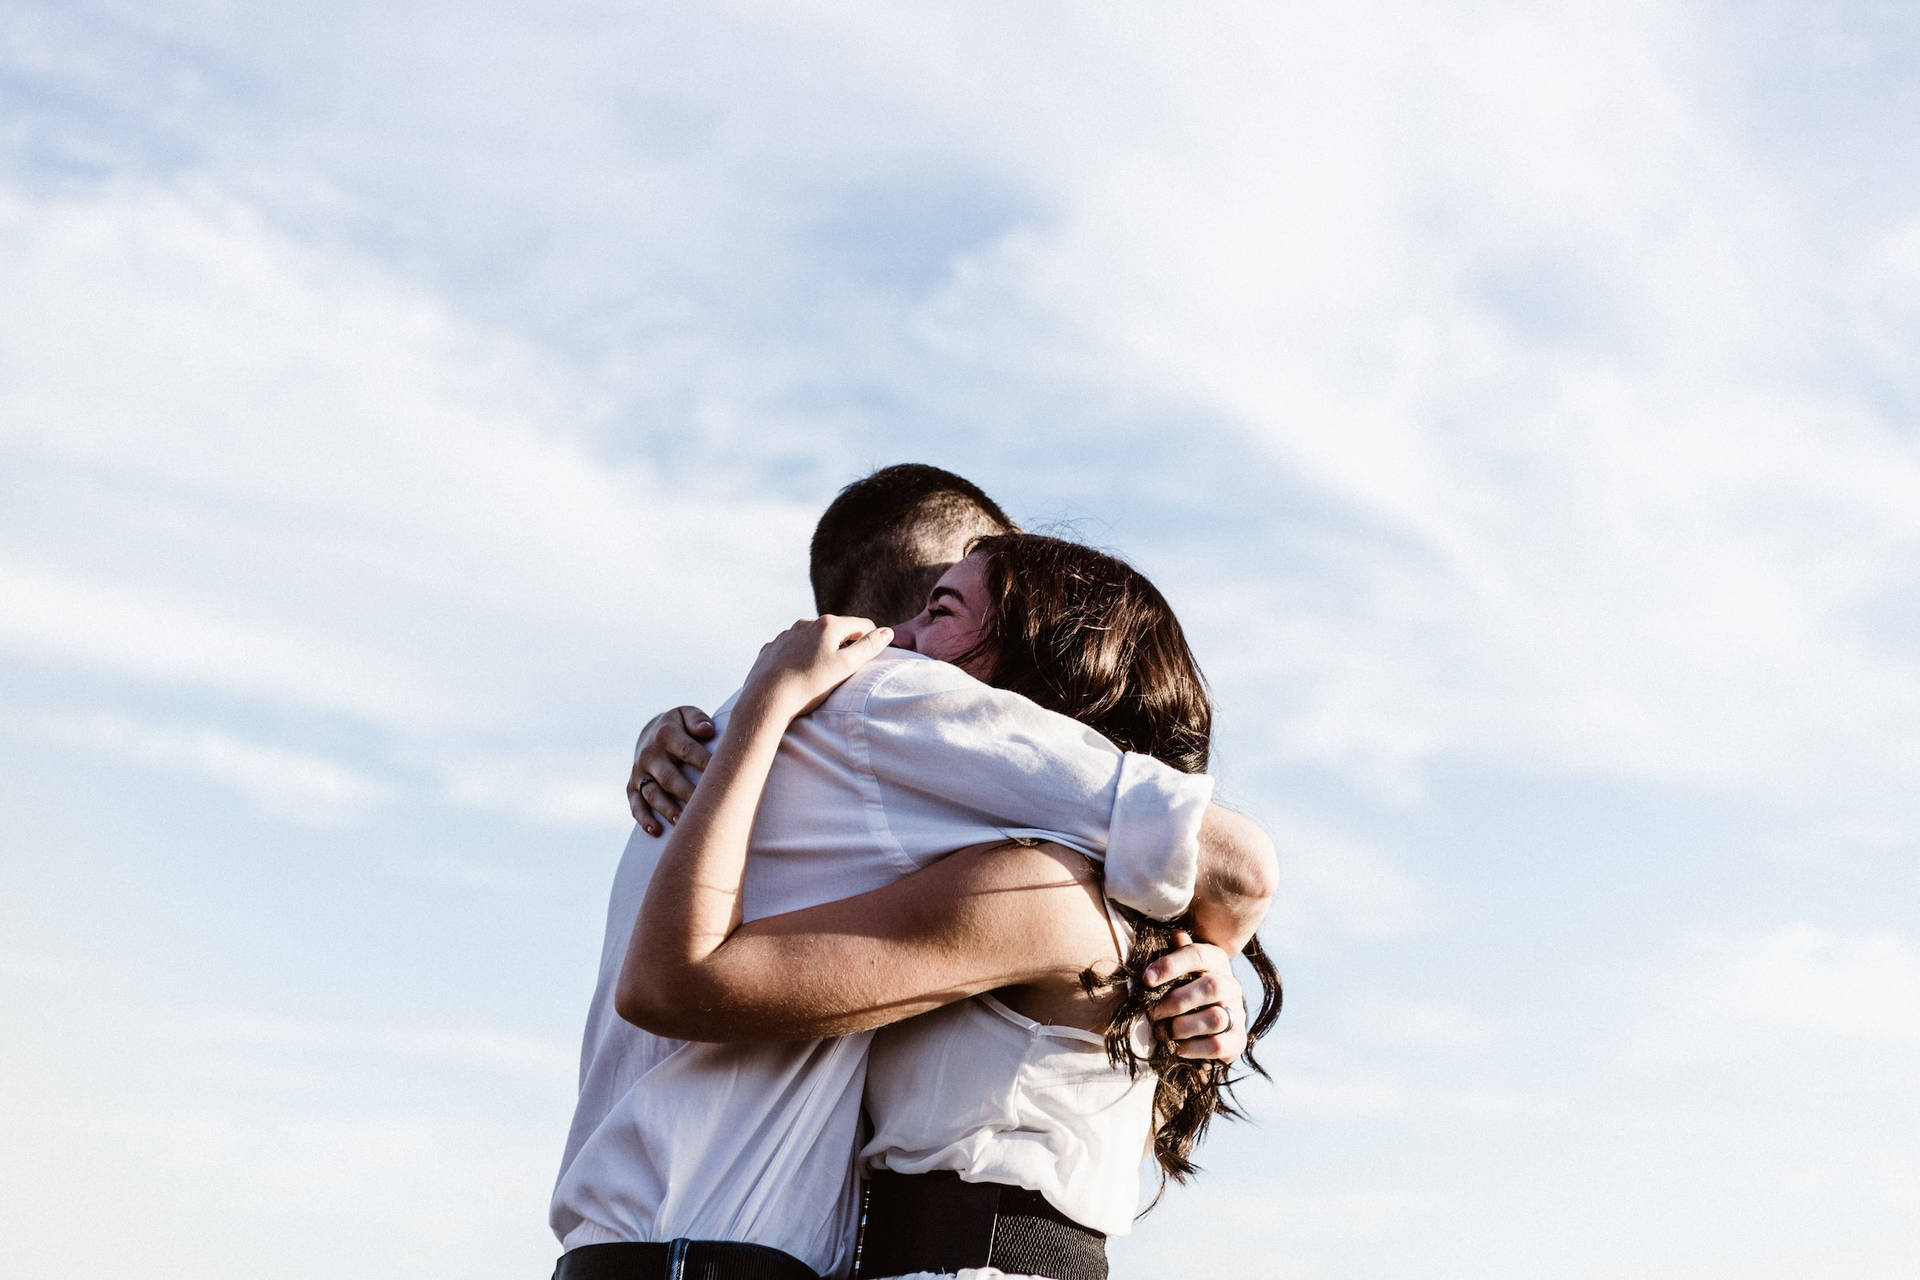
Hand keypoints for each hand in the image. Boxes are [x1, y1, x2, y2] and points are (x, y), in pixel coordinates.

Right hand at [628, 706, 714, 835]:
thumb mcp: (686, 714)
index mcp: (666, 734)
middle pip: (669, 777)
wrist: (650, 732)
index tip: (722, 777)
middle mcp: (649, 754)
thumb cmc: (680, 727)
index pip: (688, 750)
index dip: (705, 763)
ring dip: (667, 809)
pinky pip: (636, 805)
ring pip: (652, 794)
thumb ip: (697, 720)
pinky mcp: (632, 787)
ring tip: (682, 822)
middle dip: (687, 792)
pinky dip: (644, 819)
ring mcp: (639, 772)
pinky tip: (656, 831)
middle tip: (705, 807)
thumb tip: (707, 731)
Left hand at [740, 616, 893, 720]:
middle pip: (836, 630)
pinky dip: (800, 657)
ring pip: (812, 638)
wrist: (767, 699)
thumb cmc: (810, 684)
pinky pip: (792, 648)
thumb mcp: (846, 666)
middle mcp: (805, 623)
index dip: (870, 640)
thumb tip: (887, 632)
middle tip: (845, 670)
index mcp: (828, 625)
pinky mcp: (771, 648)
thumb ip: (869, 647)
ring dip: (821, 650)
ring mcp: (786, 635)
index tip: (869, 658)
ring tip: (820, 675)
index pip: (862, 625)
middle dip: (845, 645)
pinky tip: (799, 674)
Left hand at [1144, 931, 1248, 1061]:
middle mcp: (1231, 985)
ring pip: (1215, 1018)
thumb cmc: (1183, 990)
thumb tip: (1176, 934)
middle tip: (1153, 1013)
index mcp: (1216, 961)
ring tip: (1165, 1032)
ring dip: (1183, 1027)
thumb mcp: (1178, 970)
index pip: (1197, 954)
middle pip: (1211, 986)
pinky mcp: (1238, 1040)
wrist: (1205, 1028)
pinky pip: (1218, 1045)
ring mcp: (1237, 1013)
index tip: (1146, 979)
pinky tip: (1178, 1047)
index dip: (1171, 965)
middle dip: (1176, 1001)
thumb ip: (1177, 954)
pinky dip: (1193, 1048)